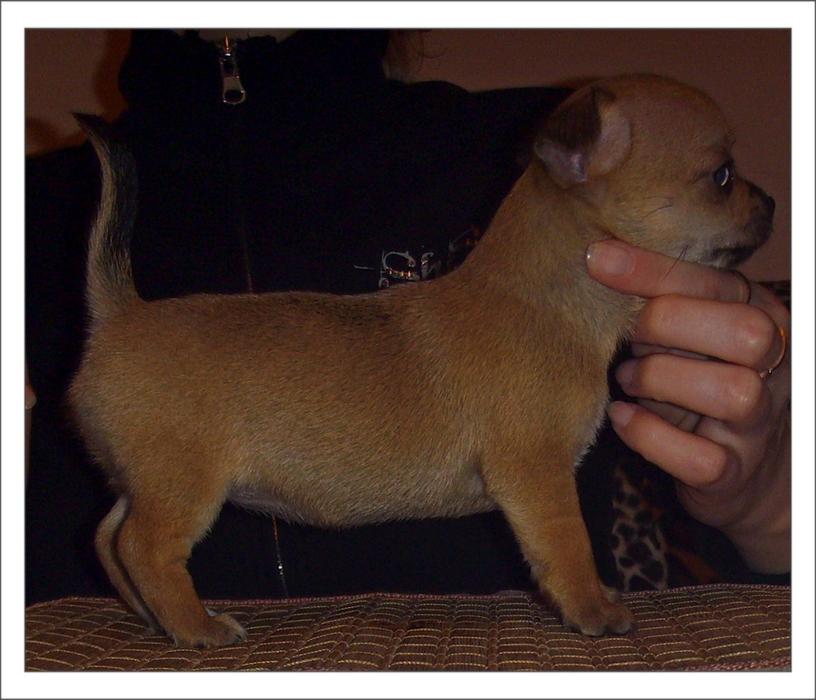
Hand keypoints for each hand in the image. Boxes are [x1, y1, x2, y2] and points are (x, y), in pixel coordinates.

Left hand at [586, 239, 789, 573]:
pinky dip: (650, 436)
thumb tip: (595, 262)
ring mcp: (760, 425)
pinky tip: (622, 417)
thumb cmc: (701, 382)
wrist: (749, 470)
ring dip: (661, 380)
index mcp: (763, 318)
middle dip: (667, 324)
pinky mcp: (735, 474)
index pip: (718, 282)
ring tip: (627, 380)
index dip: (653, 269)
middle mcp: (776, 368)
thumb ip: (665, 301)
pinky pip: (702, 458)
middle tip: (625, 336)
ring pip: (734, 393)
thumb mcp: (693, 334)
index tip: (595, 257)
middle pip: (745, 332)